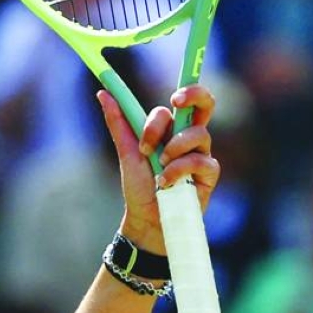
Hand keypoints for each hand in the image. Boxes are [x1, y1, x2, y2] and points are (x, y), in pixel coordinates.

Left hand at [97, 84, 219, 253]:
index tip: (173, 100)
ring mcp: (201, 154)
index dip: (184, 93)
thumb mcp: (127, 152)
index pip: (183, 102)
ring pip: (198, 133)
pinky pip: (199, 161)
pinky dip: (178, 170)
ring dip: (173, 147)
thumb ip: (119, 123)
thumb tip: (104, 93)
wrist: (145, 218)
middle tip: (176, 101)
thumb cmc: (139, 186)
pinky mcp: (209, 175)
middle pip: (206, 104)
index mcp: (173, 129)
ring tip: (158, 165)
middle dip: (196, 95)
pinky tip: (165, 183)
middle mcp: (190, 138)